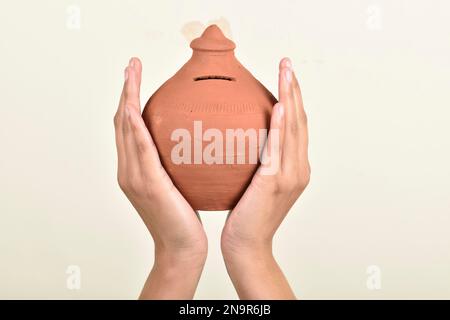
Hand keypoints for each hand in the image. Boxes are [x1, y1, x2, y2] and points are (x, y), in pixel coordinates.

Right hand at [114, 58, 206, 298]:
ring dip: (127, 97)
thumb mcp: (183, 184)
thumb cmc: (186, 218)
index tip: (136, 76)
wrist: (182, 248)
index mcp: (136, 170)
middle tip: (131, 65)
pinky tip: (134, 106)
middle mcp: (129, 170)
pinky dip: (134, 125)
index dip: (130, 100)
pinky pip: (139, 148)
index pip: (130, 129)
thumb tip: (200, 139)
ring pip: (126, 129)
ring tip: (132, 73)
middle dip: (125, 91)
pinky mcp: (146, 184)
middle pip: (122, 123)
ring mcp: (134, 177)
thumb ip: (181, 162)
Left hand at [221, 58, 309, 298]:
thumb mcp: (252, 184)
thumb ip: (253, 162)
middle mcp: (298, 168)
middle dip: (295, 90)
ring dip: (291, 98)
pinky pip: (278, 149)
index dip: (293, 99)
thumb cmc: (244, 217)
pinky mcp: (274, 183)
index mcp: (294, 168)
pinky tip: (279, 106)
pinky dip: (281, 126)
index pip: (295, 127)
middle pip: (300, 121)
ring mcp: (289, 176)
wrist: (246, 246)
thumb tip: (233, 138)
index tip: (286, 76)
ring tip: (286, 73)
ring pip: (294, 129)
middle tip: (287, 64)